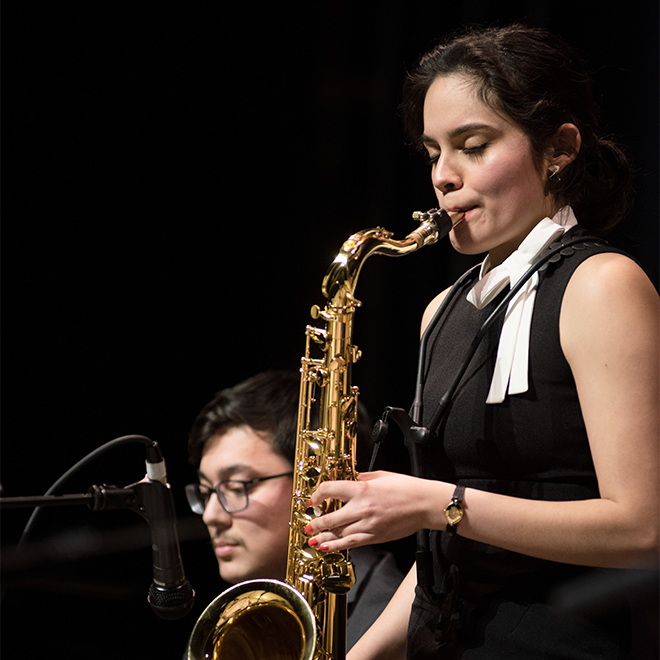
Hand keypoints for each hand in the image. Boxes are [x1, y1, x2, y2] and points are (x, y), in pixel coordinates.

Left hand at [305, 470, 438, 551]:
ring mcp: (368, 525)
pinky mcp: (375, 537)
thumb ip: (361, 477)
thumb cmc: (406, 488)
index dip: (317, 495)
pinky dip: (337, 546)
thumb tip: (347, 478)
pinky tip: (328, 547)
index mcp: (362, 489)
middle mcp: (362, 509)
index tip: (313, 499)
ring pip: (338, 534)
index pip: (330, 491)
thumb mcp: (380, 475)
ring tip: (312, 538)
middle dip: (315, 522)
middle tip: (308, 523)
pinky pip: (351, 543)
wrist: (425, 504)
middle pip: (330, 518)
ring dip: (322, 537)